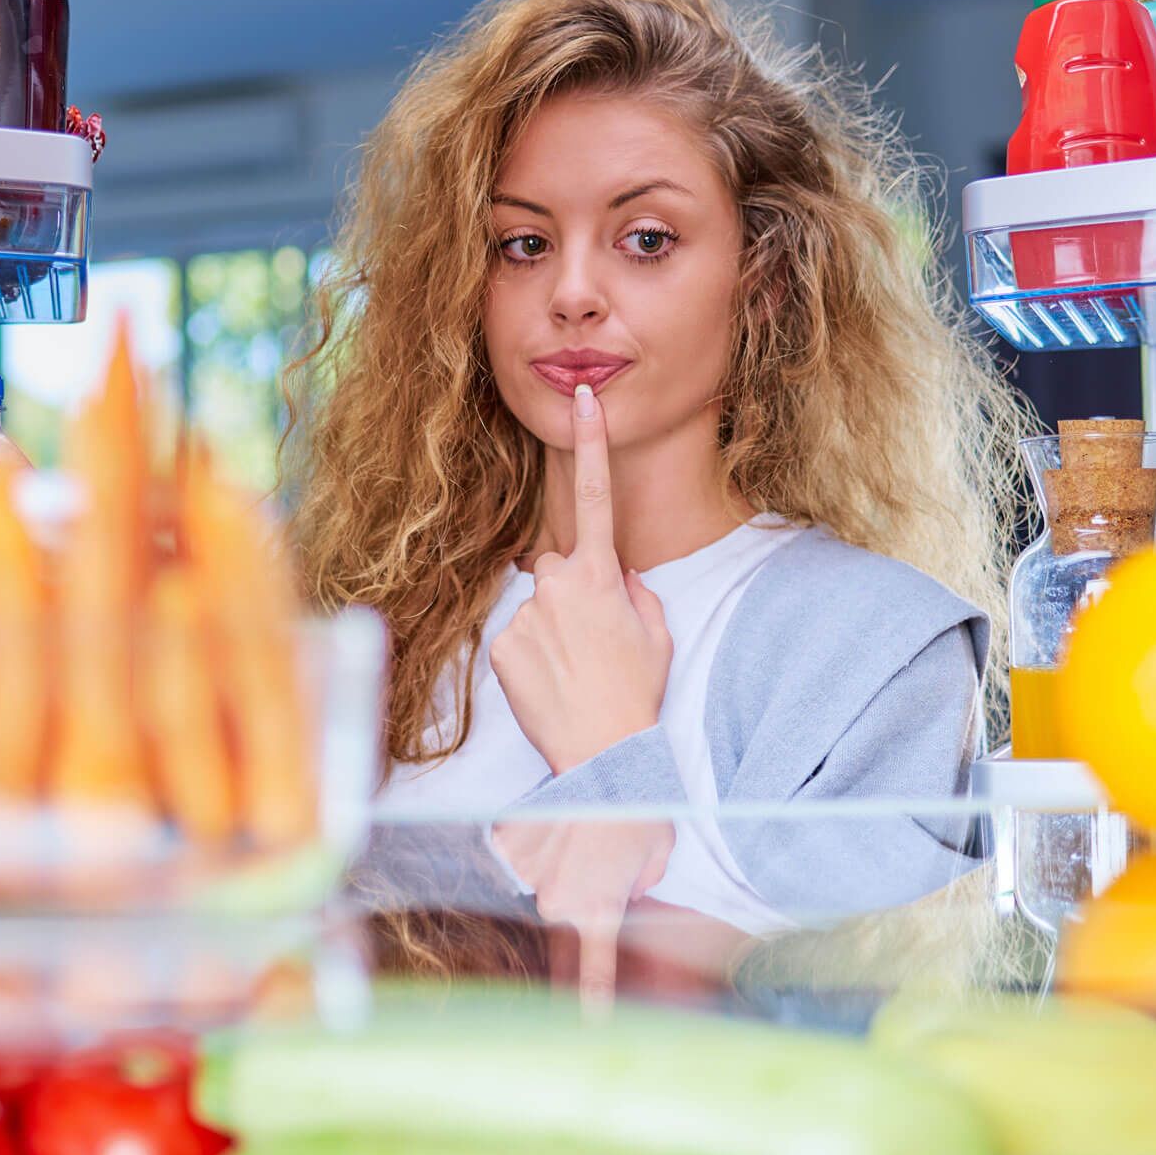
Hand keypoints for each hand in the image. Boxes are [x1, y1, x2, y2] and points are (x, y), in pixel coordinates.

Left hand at [489, 383, 671, 775]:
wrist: (604, 753)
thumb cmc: (636, 692)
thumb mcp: (655, 632)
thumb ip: (634, 591)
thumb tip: (616, 578)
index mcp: (601, 575)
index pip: (596, 496)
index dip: (590, 444)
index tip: (581, 401)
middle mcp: (557, 585)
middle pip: (556, 567)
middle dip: (571, 592)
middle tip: (594, 640)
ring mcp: (525, 615)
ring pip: (537, 607)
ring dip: (551, 630)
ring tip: (574, 671)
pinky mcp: (500, 645)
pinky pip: (516, 638)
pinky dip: (532, 658)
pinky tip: (551, 683)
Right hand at [492, 818, 675, 1011]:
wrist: (598, 759)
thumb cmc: (638, 805)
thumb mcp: (659, 854)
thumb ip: (641, 885)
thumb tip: (626, 891)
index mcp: (600, 911)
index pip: (595, 969)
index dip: (592, 1000)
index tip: (589, 1024)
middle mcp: (560, 902)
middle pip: (561, 909)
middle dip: (575, 886)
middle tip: (591, 848)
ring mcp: (529, 875)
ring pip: (537, 878)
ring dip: (553, 859)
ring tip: (576, 823)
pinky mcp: (508, 846)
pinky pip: (516, 850)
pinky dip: (531, 835)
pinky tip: (553, 813)